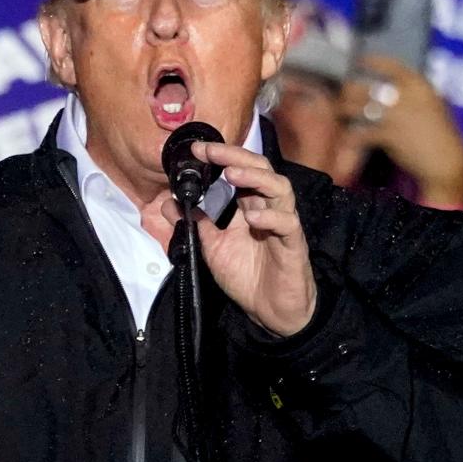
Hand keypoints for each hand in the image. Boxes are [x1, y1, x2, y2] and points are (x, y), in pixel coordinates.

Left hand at [161, 142, 316, 336]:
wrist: (270, 311)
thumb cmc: (246, 276)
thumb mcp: (212, 247)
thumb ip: (195, 224)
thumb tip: (168, 203)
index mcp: (249, 205)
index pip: (240, 169)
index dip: (222, 156)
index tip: (197, 150)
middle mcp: (268, 208)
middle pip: (262, 169)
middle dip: (236, 157)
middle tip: (212, 152)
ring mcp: (283, 224)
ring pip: (280, 189)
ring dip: (255, 178)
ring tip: (232, 175)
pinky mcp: (294, 245)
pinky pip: (287, 224)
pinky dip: (270, 217)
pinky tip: (252, 218)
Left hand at [338, 55, 462, 208]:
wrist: (447, 160)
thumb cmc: (444, 134)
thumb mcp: (435, 105)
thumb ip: (416, 95)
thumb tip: (397, 88)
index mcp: (420, 85)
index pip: (392, 65)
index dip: (372, 61)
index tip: (359, 60)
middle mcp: (406, 96)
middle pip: (367, 87)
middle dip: (350, 91)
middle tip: (342, 93)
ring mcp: (396, 115)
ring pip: (359, 107)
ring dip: (345, 109)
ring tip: (339, 111)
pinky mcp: (389, 135)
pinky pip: (362, 133)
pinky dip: (352, 136)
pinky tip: (347, 138)